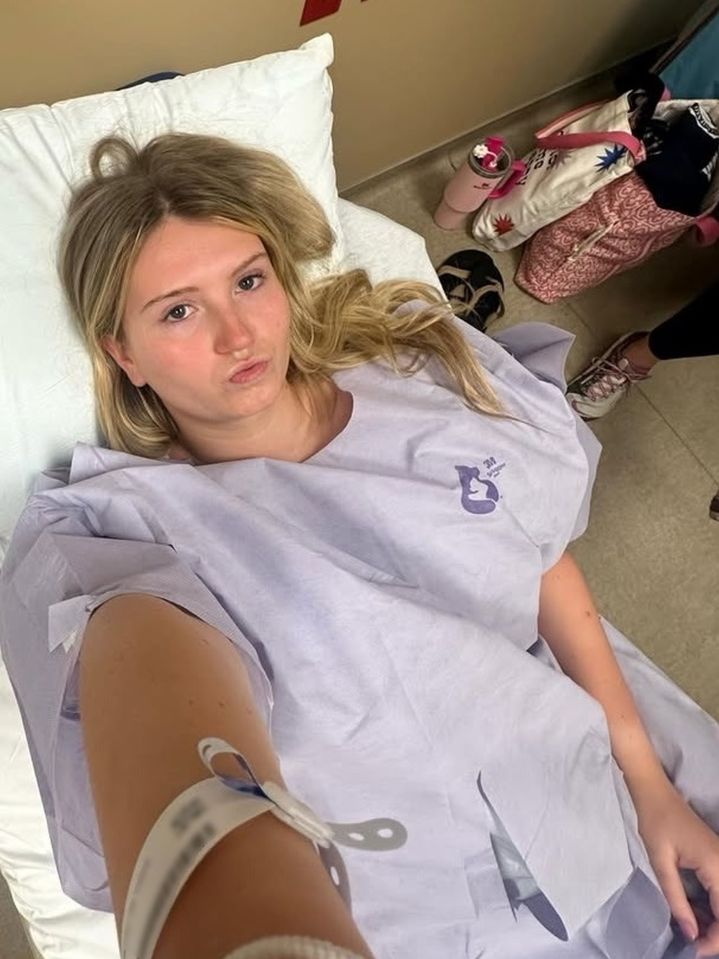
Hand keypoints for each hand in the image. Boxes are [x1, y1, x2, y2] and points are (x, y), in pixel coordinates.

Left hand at [633, 776, 718, 956]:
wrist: (655, 793)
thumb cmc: (655, 822)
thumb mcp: (661, 863)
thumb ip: (676, 899)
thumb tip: (690, 932)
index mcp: (717, 865)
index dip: (714, 939)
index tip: (695, 950)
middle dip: (715, 933)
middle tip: (692, 942)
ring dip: (713, 921)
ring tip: (690, 930)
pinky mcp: (716, 860)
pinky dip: (710, 906)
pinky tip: (692, 912)